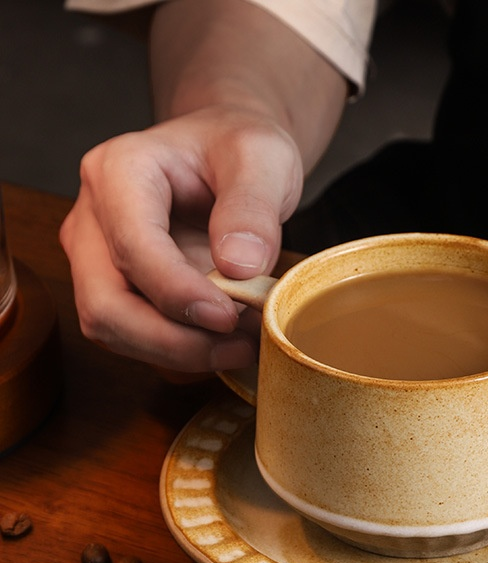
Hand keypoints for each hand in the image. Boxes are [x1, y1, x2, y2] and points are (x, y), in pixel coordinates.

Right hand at [60, 105, 303, 371]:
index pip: (132, 248)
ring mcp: (99, 261)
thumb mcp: (263, 158)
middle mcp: (93, 221)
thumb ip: (253, 207)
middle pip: (105, 305)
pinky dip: (181, 354)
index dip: (178, 294)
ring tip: (243, 344)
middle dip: (173, 342)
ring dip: (180, 353)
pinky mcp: (119, 291)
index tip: (231, 317)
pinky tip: (227, 343)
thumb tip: (238, 267)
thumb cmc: (238, 150)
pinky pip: (137, 340)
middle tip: (240, 346)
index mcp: (119, 174)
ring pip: (116, 332)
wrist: (227, 156)